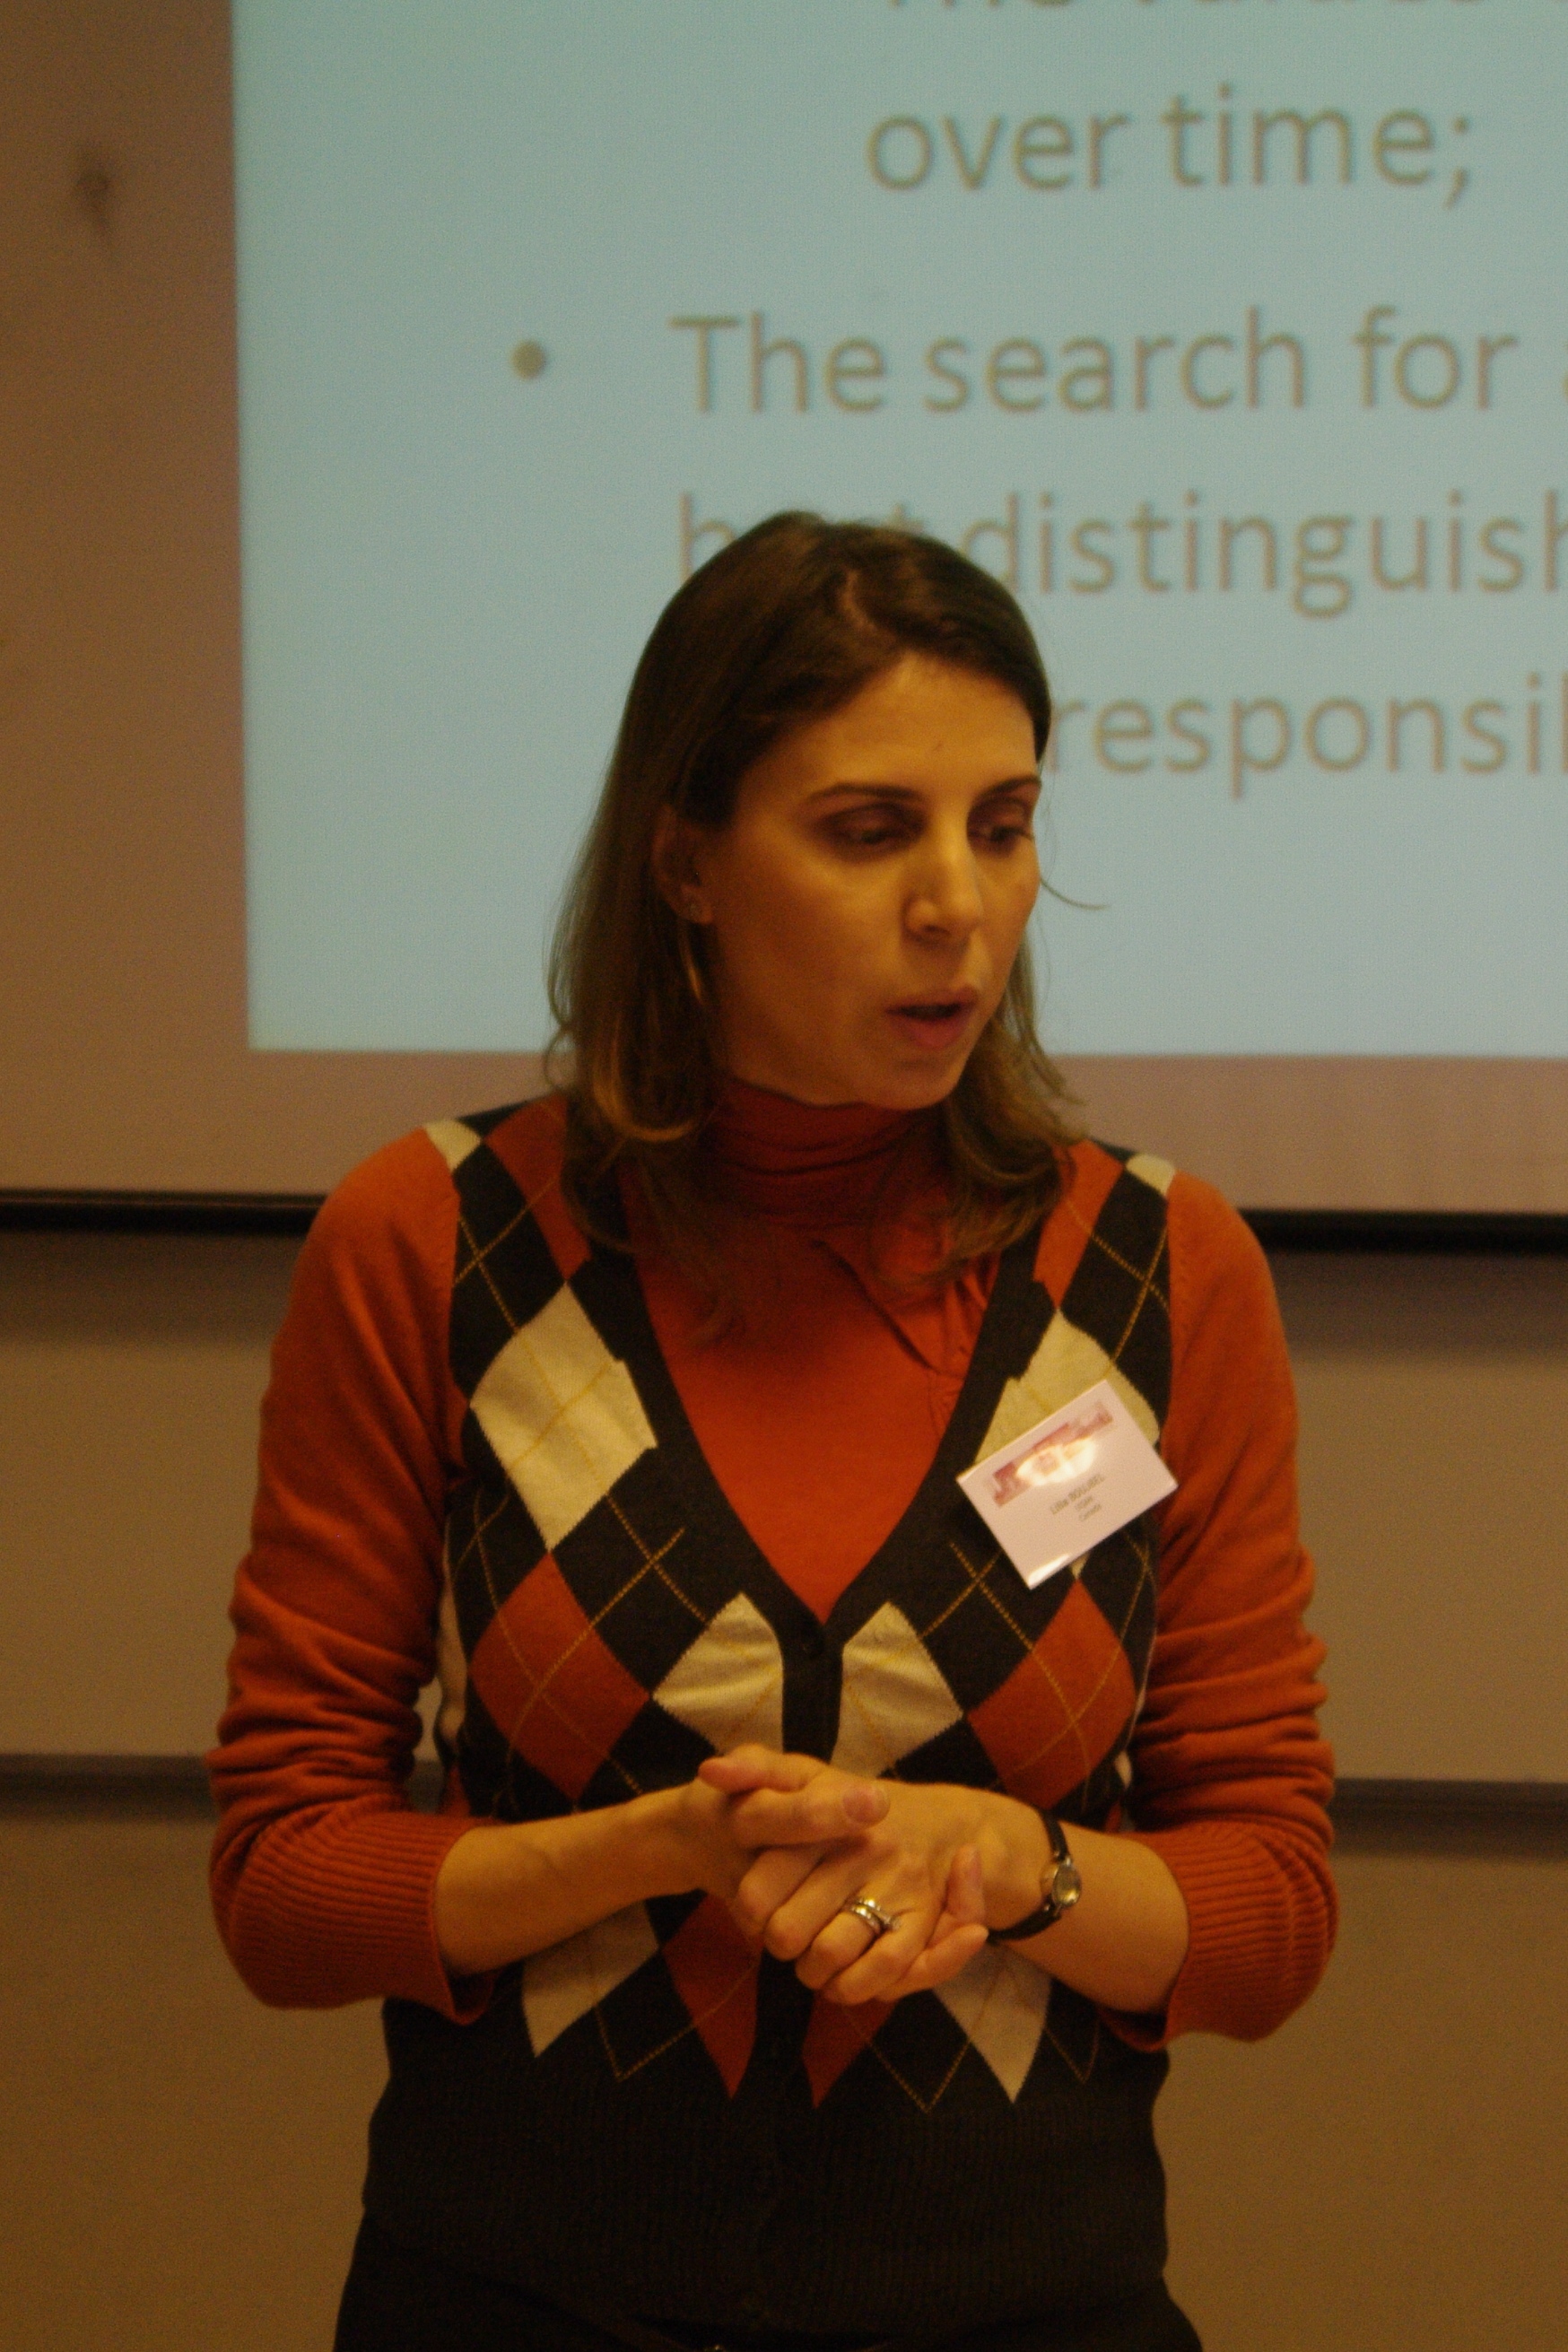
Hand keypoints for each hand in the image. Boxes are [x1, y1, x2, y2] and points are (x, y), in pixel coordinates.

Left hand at [699, 1748, 1017, 2001]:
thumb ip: (754, 1770)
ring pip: (828, 1956)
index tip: (752, 1904)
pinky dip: (849, 1985)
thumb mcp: (803, 1772)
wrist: (941, 1823)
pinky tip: (839, 1973)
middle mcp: (862, 1848)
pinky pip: (876, 1974)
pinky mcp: (921, 1921)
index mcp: (826, 1812)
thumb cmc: (850, 1800)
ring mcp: (894, 1886)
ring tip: (808, 1954)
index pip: (760, 1883)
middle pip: (787, 1930)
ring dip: (810, 1969)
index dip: (747, 1907)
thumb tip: (710, 1772)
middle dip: (776, 1942)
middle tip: (782, 1931)